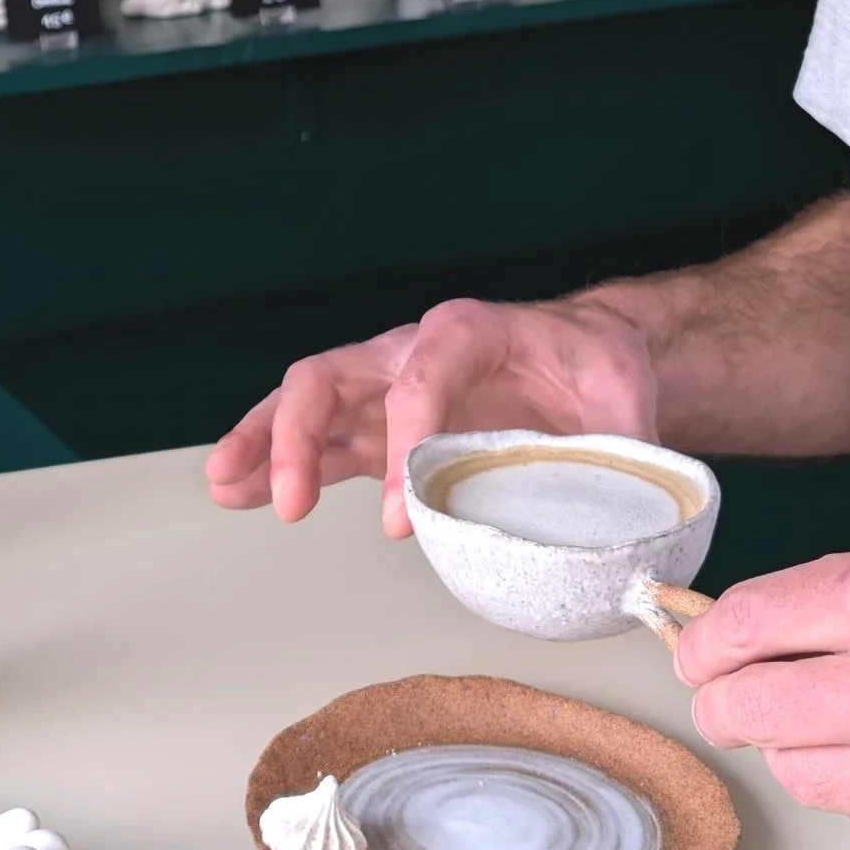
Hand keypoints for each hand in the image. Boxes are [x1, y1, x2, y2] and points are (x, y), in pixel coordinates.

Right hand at [204, 293, 662, 538]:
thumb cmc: (599, 369)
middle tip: (289, 504)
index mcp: (470, 331)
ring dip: (262, 444)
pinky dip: (275, 464)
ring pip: (305, 404)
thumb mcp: (624, 397)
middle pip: (331, 375)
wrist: (589, 358)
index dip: (405, 442)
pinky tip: (240, 492)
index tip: (402, 517)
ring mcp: (385, 390)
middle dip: (297, 435)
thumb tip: (605, 513)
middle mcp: (411, 352)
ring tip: (225, 486)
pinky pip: (316, 441)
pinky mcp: (378, 428)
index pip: (420, 378)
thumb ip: (613, 447)